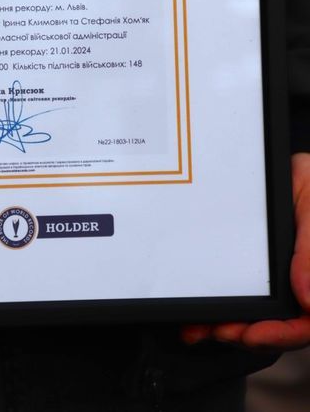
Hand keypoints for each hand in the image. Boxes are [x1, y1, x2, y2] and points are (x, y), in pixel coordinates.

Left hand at [182, 152, 309, 350]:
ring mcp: (276, 281)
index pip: (307, 321)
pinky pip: (240, 293)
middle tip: (216, 330)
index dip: (281, 334)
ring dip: (228, 327)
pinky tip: (197, 314)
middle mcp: (299, 285)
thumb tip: (308, 300)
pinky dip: (220, 307)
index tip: (252, 335)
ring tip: (197, 328)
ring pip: (256, 316)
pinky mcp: (254, 271)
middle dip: (246, 334)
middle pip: (278, 326)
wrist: (280, 160)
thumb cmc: (307, 183)